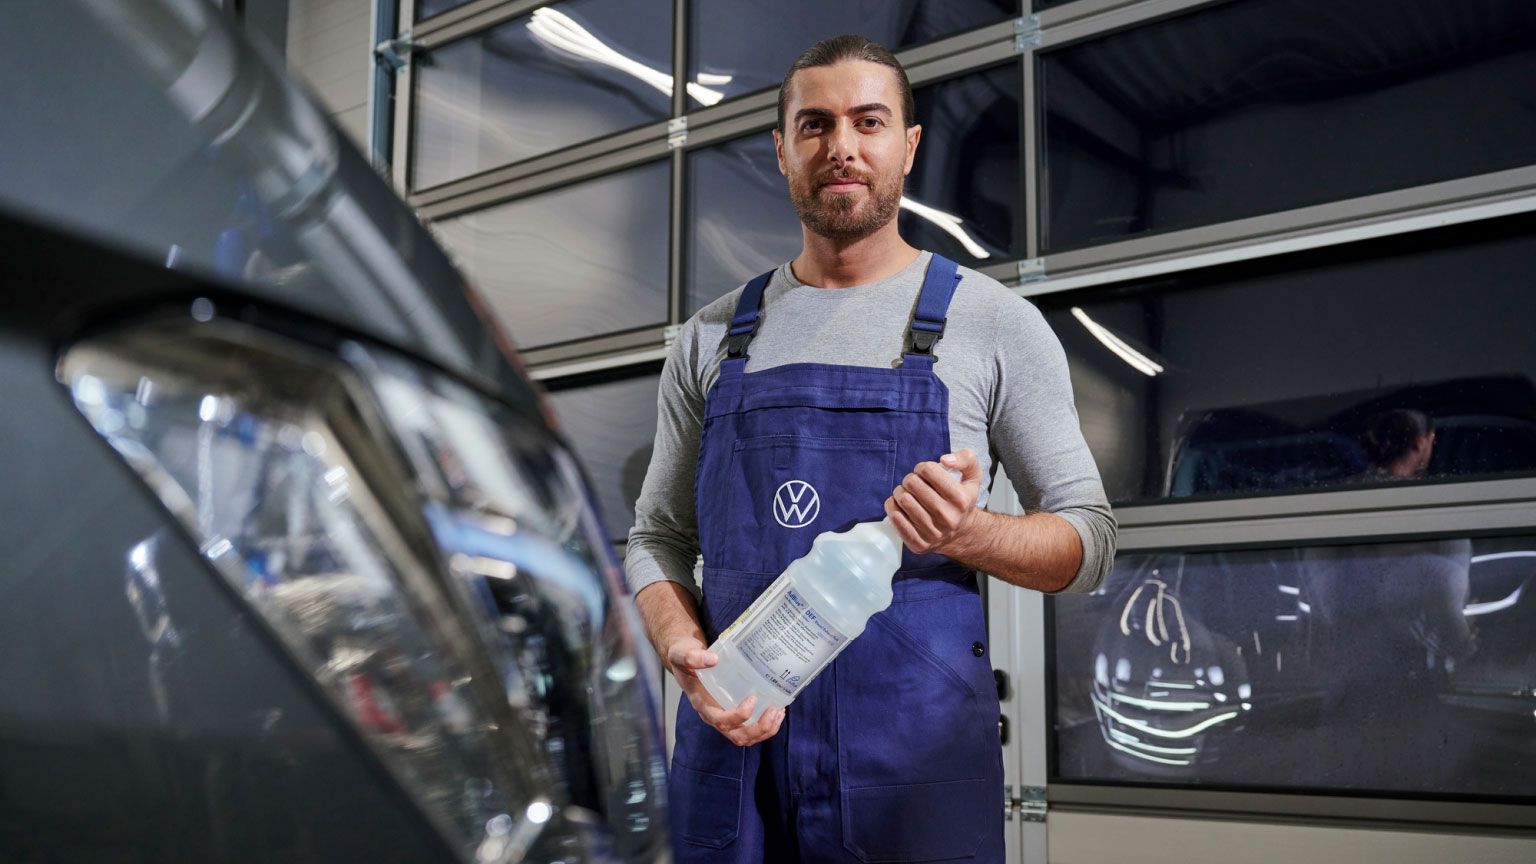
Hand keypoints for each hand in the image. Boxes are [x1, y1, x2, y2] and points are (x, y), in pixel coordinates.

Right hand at [664, 636, 784, 745]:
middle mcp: (713, 715)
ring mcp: (724, 716)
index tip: (752, 698)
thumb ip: (692, 657)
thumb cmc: (684, 658)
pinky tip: (777, 711)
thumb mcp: (682, 654)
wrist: (686, 658)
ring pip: (745, 736)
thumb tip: (712, 659)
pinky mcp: (733, 712)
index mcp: (702, 704)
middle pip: (736, 736)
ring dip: (765, 730)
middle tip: (774, 711)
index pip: (720, 721)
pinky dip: (765, 725)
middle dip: (757, 729)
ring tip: (779, 712)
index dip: (738, 716)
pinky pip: (749, 728)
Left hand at [884, 448, 983, 554]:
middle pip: (912, 483)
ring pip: (902, 499)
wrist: (961, 533)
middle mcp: (948, 517)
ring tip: (908, 494)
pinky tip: (900, 506)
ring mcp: (932, 532)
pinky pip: (895, 517)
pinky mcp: (918, 543)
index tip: (924, 472)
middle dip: (910, 479)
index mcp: (961, 499)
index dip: (922, 467)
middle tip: (914, 483)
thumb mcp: (973, 477)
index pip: (928, 470)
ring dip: (900, 492)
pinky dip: (893, 507)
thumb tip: (945, 459)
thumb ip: (966, 459)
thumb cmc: (961, 501)